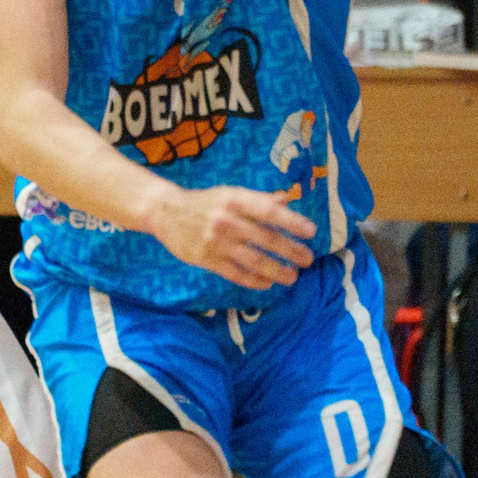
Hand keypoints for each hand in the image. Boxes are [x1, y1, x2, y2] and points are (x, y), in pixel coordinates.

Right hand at [143, 184, 316, 291]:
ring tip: (292, 276)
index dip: (293, 222)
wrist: (165, 212)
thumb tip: (287, 200)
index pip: (270, 212)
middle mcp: (228, 220)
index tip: (312, 232)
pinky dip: (255, 280)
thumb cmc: (204, 202)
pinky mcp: (207, 260)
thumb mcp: (230, 193)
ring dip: (278, 270)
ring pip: (254, 260)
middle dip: (292, 251)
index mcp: (236, 200)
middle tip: (308, 259)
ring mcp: (217, 242)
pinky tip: (268, 283)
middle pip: (267, 239)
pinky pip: (236, 274)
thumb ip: (258, 199)